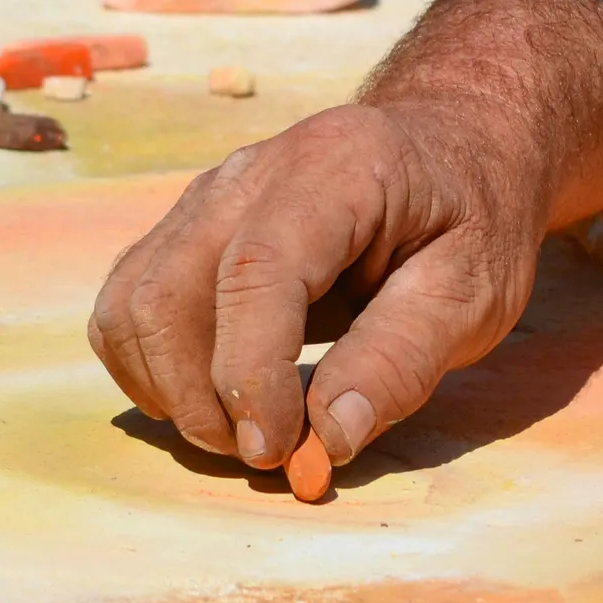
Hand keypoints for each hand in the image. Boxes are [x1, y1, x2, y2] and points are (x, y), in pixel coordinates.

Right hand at [88, 103, 546, 470]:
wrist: (447, 148)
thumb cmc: (470, 219)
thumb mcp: (473, 293)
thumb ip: (402, 361)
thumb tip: (327, 441)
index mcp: (335, 171)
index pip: (256, 270)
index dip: (251, 373)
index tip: (277, 451)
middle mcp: (250, 173)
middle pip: (168, 291)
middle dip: (200, 398)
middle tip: (268, 455)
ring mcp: (206, 197)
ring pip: (132, 303)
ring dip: (169, 391)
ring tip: (243, 432)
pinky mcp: (184, 229)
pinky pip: (129, 304)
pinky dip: (150, 368)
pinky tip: (210, 399)